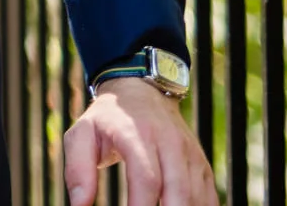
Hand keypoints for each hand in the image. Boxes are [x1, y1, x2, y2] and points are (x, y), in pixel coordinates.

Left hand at [63, 77, 215, 204]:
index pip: (147, 177)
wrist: (141, 92)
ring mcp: (190, 155)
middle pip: (179, 192)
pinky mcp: (202, 166)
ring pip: (197, 198)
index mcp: (137, 134)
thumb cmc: (107, 119)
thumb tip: (79, 205)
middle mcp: (169, 143)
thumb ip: (77, 169)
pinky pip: (209, 199)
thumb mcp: (81, 134)